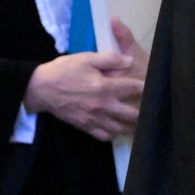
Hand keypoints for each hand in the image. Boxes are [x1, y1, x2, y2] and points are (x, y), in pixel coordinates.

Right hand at [24, 22, 146, 142]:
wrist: (41, 89)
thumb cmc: (63, 70)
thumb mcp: (86, 58)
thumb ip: (109, 59)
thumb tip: (130, 61)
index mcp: (105, 87)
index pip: (134, 88)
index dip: (146, 86)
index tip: (153, 86)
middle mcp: (103, 106)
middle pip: (132, 114)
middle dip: (144, 111)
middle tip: (151, 109)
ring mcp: (94, 119)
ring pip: (120, 128)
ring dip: (132, 125)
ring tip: (139, 122)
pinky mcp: (85, 126)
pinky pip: (105, 135)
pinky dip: (113, 133)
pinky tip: (116, 127)